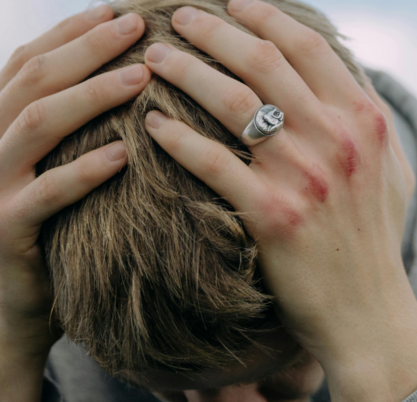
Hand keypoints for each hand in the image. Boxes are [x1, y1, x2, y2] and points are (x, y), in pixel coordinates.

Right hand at [0, 5, 149, 366]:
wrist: (8, 298)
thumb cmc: (45, 225)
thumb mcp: (48, 168)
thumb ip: (66, 129)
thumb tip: (116, 83)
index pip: (32, 62)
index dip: (71, 31)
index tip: (117, 10)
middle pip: (36, 80)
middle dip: (86, 47)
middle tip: (136, 26)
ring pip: (38, 123)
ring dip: (91, 95)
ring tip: (141, 78)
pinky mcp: (6, 229)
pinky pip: (48, 193)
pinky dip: (86, 170)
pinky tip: (124, 153)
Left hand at [143, 1, 416, 399]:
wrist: (364, 307)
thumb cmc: (373, 237)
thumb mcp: (390, 168)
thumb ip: (368, 116)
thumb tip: (340, 73)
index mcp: (363, 120)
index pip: (307, 46)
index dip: (264, 16)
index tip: (230, 4)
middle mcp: (335, 138)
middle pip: (262, 62)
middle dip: (212, 31)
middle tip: (177, 19)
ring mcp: (303, 176)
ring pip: (233, 101)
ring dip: (186, 72)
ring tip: (153, 59)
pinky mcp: (271, 215)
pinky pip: (212, 162)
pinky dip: (178, 138)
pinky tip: (152, 124)